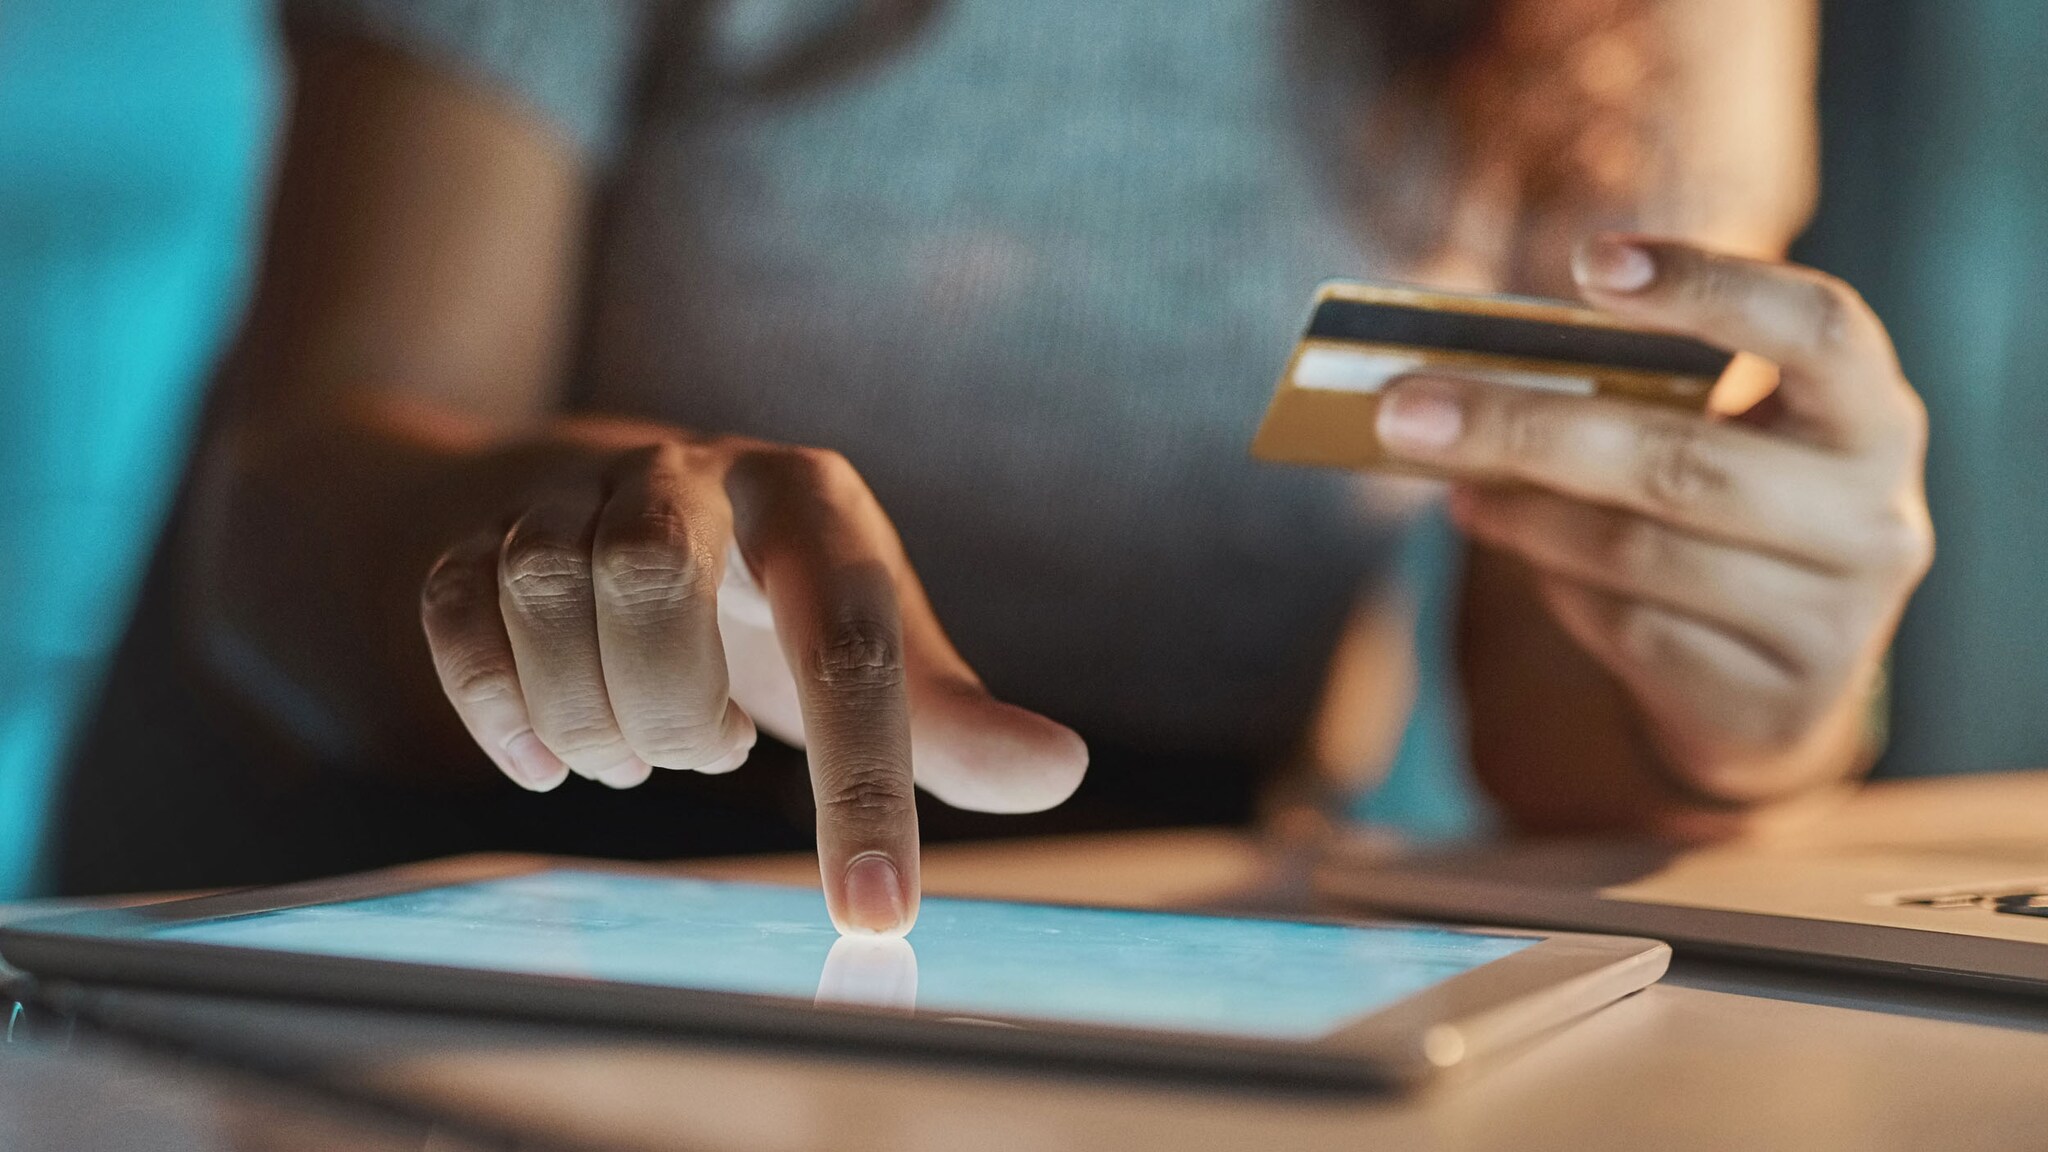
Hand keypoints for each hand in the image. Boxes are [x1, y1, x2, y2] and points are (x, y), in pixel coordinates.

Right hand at [417, 425, 1087, 933]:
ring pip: (541, 589)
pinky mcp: (479, 534)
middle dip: (671, 706)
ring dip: (590, 715)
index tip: (874, 911)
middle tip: (708, 754)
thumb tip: (1059, 771)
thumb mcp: (866, 639)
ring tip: (642, 752)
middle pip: (646, 570)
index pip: (842, 636)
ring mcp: (570, 497)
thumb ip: (947, 715)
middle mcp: (687, 475)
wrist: (618, 507)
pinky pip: (455, 612)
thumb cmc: (769, 597)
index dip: (862, 780)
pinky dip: (497, 707)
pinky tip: (547, 758)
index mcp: (807, 500)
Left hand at [1375, 236, 1931, 804]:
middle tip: (1405, 409)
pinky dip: (1556, 583)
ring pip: (1638, 552)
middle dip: (1526, 428)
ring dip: (1522, 514)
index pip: (1817, 328)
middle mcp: (1874, 516)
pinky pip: (1630, 629)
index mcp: (1869, 414)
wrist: (1780, 682)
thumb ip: (1632, 397)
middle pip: (1681, 461)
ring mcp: (1834, 621)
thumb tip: (1459, 380)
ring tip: (1454, 482)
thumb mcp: (1715, 438)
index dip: (1710, 289)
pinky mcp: (1772, 702)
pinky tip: (1516, 546)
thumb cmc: (1724, 514)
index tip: (1591, 260)